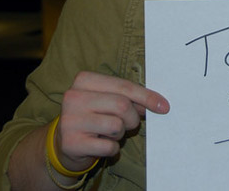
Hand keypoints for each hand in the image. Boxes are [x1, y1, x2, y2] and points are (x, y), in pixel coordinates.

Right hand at [55, 71, 169, 171]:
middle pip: (122, 105)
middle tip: (128, 124)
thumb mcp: (108, 100)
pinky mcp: (71, 143)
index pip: (124, 86)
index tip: (164, 107)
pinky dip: (112, 148)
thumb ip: (129, 98)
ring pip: (116, 126)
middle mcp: (73, 97)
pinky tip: (101, 145)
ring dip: (120, 134)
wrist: (65, 143)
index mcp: (84, 80)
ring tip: (109, 133)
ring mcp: (69, 120)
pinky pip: (108, 146)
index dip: (147, 97)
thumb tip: (157, 104)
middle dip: (132, 118)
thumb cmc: (94, 116)